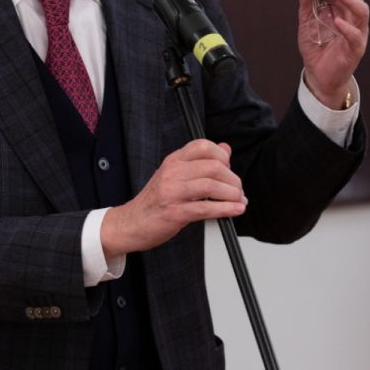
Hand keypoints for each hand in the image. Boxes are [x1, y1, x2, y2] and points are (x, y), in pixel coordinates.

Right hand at [100, 140, 246, 256]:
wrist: (131, 223)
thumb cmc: (154, 201)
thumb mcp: (175, 175)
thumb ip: (200, 162)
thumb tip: (226, 149)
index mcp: (173, 161)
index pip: (203, 146)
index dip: (223, 156)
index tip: (229, 168)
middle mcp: (172, 173)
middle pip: (213, 166)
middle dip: (232, 179)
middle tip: (238, 190)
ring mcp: (172, 192)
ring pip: (211, 186)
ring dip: (232, 195)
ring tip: (238, 201)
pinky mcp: (174, 213)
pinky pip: (206, 209)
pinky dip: (226, 209)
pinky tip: (234, 210)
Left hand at [288, 0, 368, 109]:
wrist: (318, 74)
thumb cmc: (317, 46)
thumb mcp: (307, 18)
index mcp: (343, 7)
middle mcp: (352, 17)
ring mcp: (356, 32)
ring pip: (361, 11)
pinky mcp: (355, 49)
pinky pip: (355, 37)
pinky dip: (348, 28)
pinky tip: (337, 22)